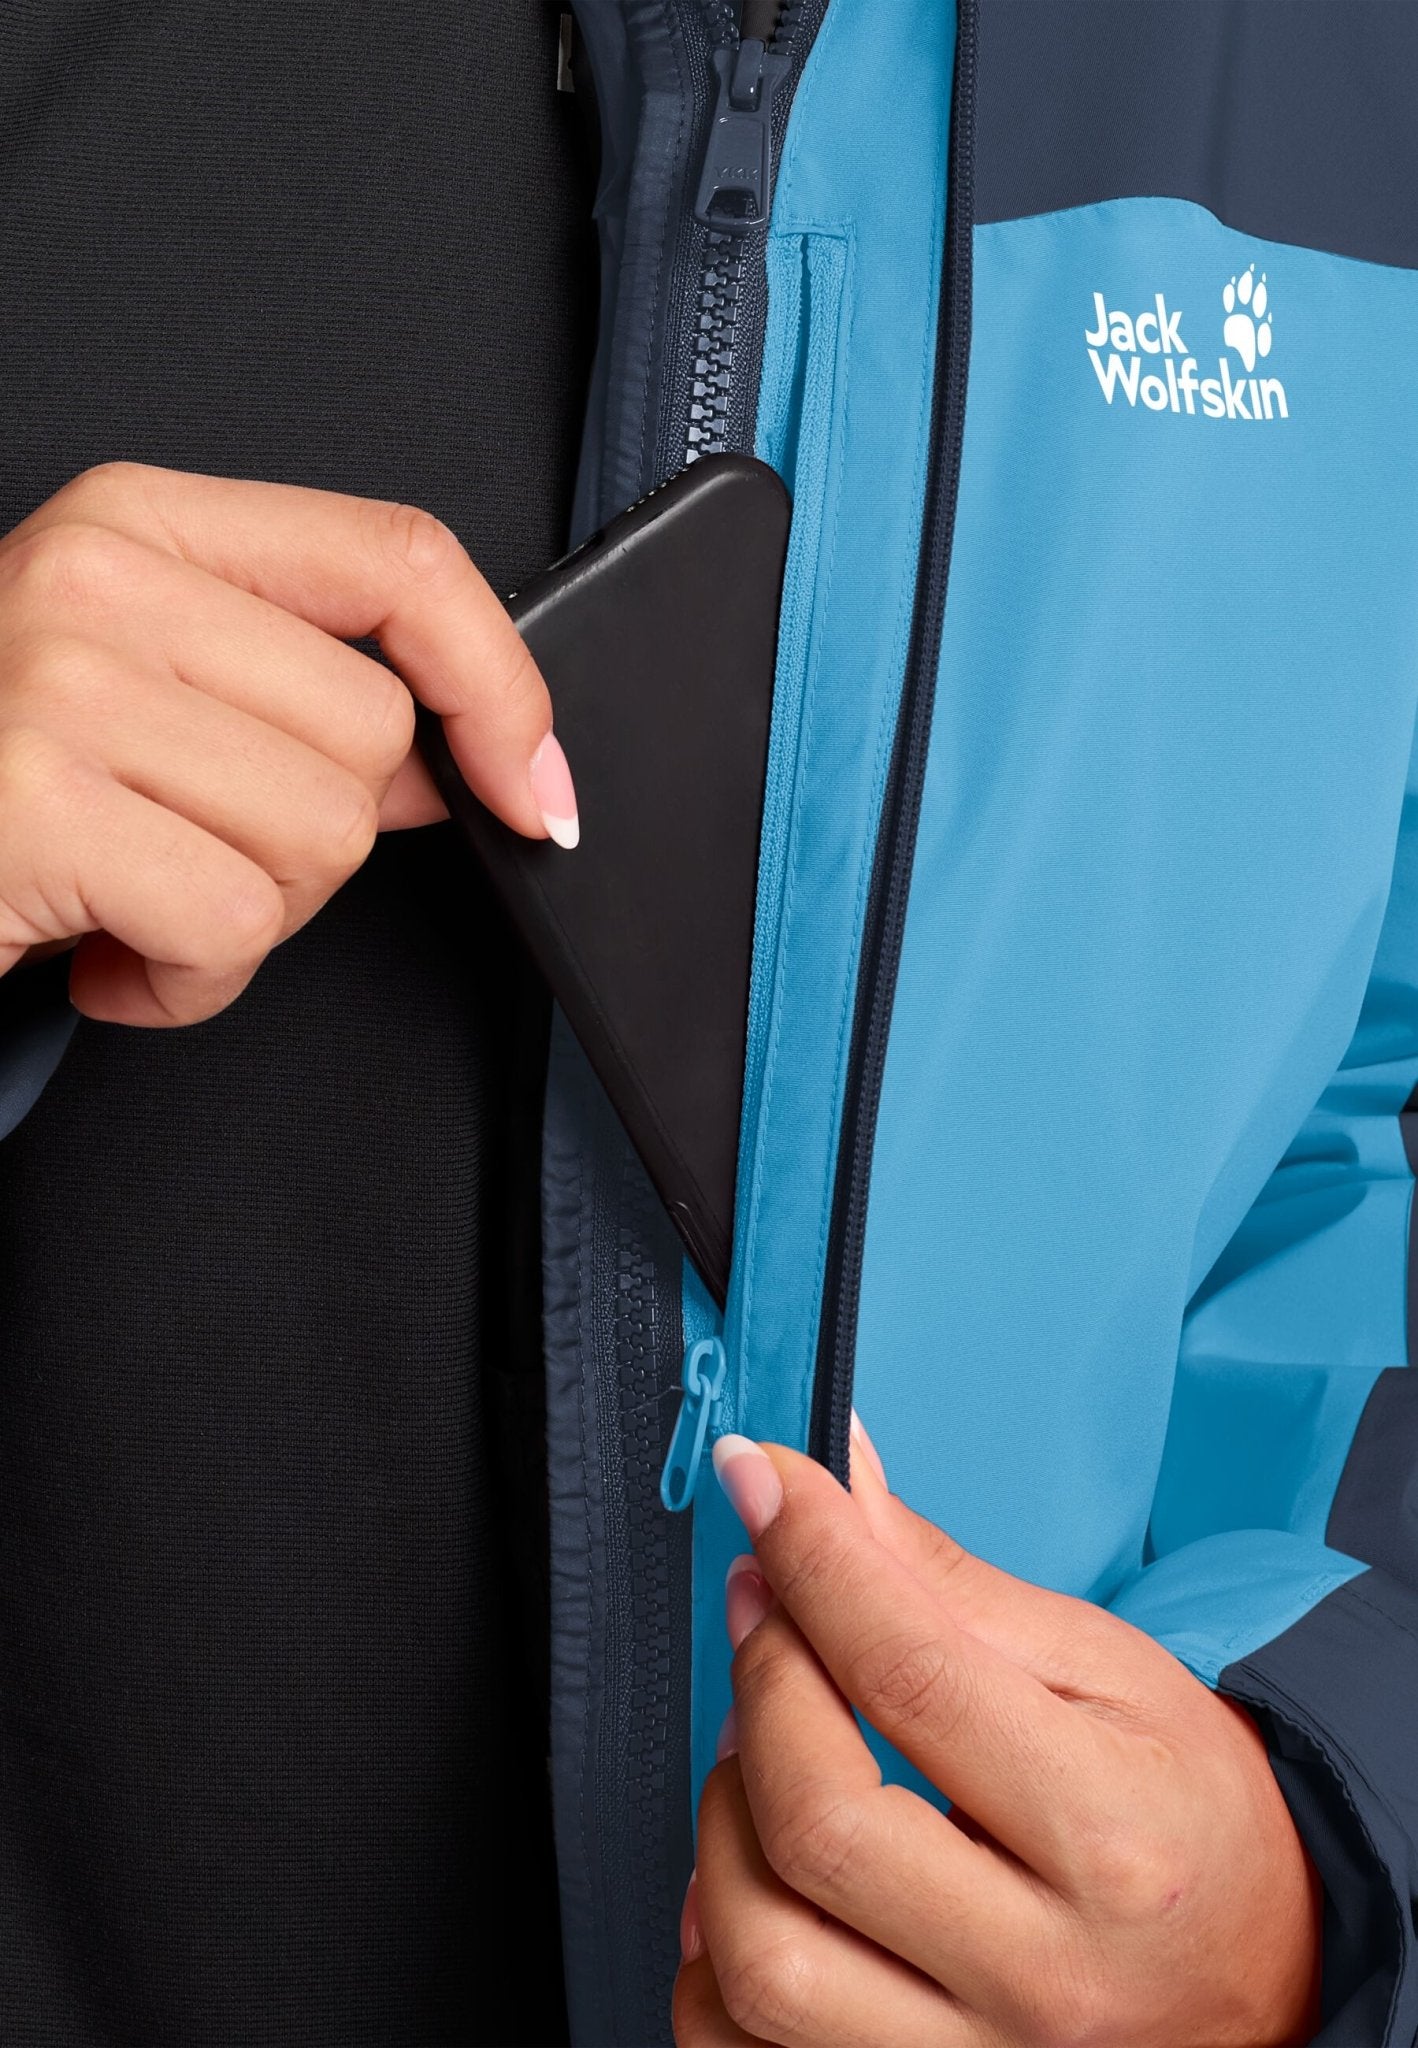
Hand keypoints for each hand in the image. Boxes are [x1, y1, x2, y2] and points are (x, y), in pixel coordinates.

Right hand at [0, 462, 577, 1022]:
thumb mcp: (142, 692)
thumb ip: (295, 695)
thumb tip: (468, 752)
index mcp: (141, 523)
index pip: (398, 558)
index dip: (501, 683)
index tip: (533, 786)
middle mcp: (97, 577)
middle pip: (370, 741)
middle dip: (312, 848)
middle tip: (193, 855)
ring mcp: (58, 682)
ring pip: (318, 840)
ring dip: (247, 920)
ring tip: (134, 902)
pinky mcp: (34, 803)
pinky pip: (231, 930)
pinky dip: (187, 987)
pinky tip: (103, 959)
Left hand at [675, 1421, 1320, 2047]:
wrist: (1265, 1973)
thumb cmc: (1184, 1817)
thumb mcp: (1104, 1669)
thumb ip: (946, 1582)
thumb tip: (834, 1480)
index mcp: (1109, 1838)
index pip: (910, 1677)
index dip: (812, 1555)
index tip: (760, 1479)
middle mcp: (1042, 1975)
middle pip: (817, 1822)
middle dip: (762, 1680)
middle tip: (772, 1617)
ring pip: (760, 1959)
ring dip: (724, 1823)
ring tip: (769, 1758)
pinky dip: (707, 1956)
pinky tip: (757, 1878)